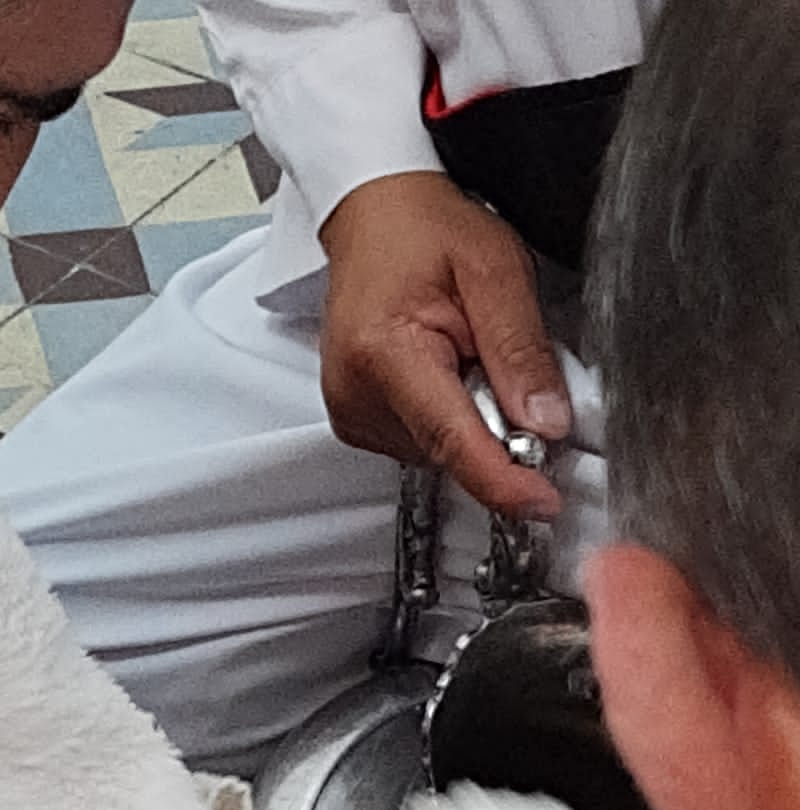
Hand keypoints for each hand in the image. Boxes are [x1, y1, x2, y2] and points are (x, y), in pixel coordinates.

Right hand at [319, 172, 568, 517]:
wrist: (372, 215)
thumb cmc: (423, 229)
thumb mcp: (494, 268)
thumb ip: (521, 349)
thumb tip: (547, 423)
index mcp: (383, 353)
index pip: (452, 438)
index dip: (502, 479)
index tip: (541, 504)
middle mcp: (356, 393)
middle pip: (449, 449)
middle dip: (494, 424)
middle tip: (495, 354)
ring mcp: (352, 413)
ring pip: (439, 451)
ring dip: (471, 417)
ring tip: (461, 351)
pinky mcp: (357, 421)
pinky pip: (423, 442)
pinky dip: (448, 416)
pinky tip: (442, 369)